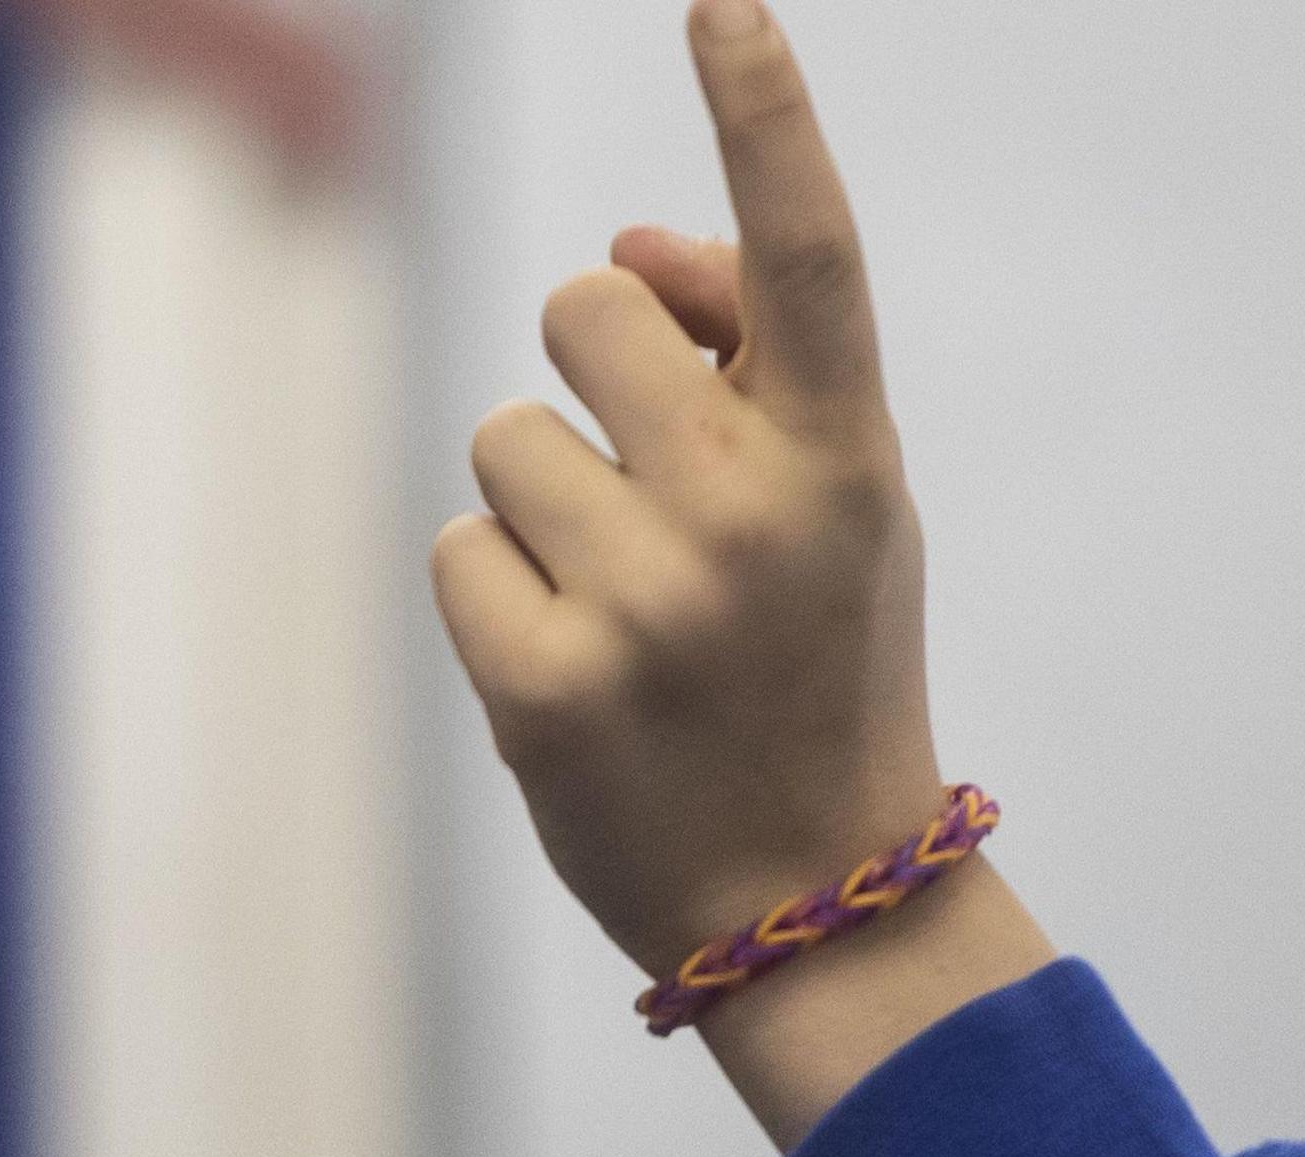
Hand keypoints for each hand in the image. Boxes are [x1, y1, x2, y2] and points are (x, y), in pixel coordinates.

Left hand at [433, 0, 1050, 1143]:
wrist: (811, 895)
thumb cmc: (809, 661)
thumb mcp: (828, 503)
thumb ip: (745, 364)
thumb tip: (613, 249)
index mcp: (848, 455)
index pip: (805, 253)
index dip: (762, 115)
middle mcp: (753, 512)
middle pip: (577, 313)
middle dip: (586, 379)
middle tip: (642, 496)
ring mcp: (645, 602)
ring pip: (503, 437)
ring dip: (538, 507)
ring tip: (621, 612)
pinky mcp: (542, 682)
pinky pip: (456, 548)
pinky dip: (494, 597)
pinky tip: (572, 671)